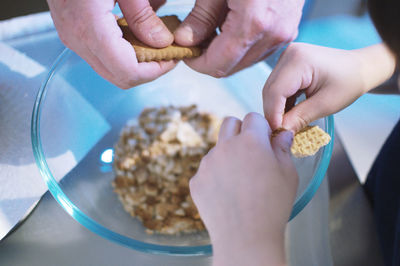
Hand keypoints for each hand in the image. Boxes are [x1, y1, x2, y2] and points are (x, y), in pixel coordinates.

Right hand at [47, 0, 175, 88]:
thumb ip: (143, 15)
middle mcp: (78, 40)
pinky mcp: (73, 34)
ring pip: (111, 70)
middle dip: (149, 70)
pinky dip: (124, 54)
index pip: (128, 72)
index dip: (156, 70)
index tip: (174, 56)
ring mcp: (73, 39)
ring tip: (156, 45)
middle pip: (120, 77)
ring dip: (137, 63)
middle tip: (169, 53)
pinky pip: (102, 56)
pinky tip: (137, 37)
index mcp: (90, 28)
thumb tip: (162, 42)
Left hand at [174, 0, 303, 76]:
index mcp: (254, 22)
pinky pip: (258, 50)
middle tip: (194, 40)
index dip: (197, 63)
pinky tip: (230, 26)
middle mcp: (273, 34)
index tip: (185, 51)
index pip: (218, 64)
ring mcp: (284, 34)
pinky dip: (241, 46)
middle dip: (209, 59)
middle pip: (231, 67)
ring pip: (244, 62)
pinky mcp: (288, 30)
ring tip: (212, 30)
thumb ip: (201, 16)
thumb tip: (185, 41)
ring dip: (225, 54)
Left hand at [190, 113, 297, 265]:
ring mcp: (207, 163)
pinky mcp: (196, 180)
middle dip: (240, 131)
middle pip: (229, 123)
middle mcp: (225, 147)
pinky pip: (206, 169)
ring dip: (228, 155)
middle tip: (251, 152)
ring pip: (217, 148)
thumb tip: (282, 135)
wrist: (245, 237)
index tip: (266, 141)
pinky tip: (227, 193)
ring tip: (240, 181)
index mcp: (250, 141)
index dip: (261, 128)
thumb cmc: (272, 205)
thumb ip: (282, 149)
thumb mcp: (287, 174)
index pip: (252, 117)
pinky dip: (216, 175)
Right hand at [263, 43, 396, 131]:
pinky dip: (281, 102)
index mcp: (298, 60)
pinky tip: (289, 114)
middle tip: (281, 134)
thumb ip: (299, 118)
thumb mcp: (326, 104)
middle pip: (270, 91)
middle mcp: (288, 55)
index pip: (275, 92)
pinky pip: (277, 87)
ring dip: (276, 109)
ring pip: (271, 90)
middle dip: (273, 113)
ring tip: (286, 125)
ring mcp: (286, 58)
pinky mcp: (287, 64)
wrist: (360, 68)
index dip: (273, 115)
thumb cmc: (349, 82)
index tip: (277, 135)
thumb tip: (280, 133)